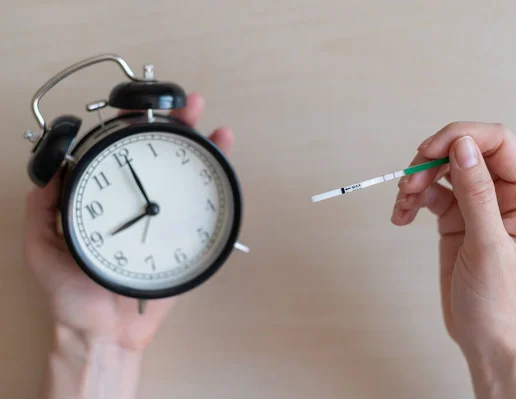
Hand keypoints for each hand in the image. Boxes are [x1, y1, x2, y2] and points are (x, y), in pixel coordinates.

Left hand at [23, 93, 234, 397]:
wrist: (105, 332)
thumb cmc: (71, 294)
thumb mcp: (42, 248)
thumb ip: (43, 209)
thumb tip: (54, 166)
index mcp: (105, 198)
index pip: (121, 151)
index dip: (134, 125)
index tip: (145, 108)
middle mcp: (138, 201)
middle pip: (160, 154)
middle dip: (178, 125)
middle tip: (191, 106)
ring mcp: (165, 218)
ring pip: (187, 175)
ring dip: (205, 147)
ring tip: (216, 131)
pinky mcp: (186, 237)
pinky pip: (204, 207)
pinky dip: (218, 182)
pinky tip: (225, 161)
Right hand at [391, 122, 515, 397]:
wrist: (487, 336)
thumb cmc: (500, 300)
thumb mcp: (487, 246)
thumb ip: (476, 192)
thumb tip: (462, 145)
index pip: (497, 142)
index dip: (460, 137)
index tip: (427, 152)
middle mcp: (506, 192)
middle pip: (465, 150)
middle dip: (431, 161)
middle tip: (407, 182)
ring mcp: (480, 203)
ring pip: (443, 169)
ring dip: (417, 180)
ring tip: (402, 204)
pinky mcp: (458, 216)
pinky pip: (431, 193)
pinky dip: (412, 200)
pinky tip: (401, 217)